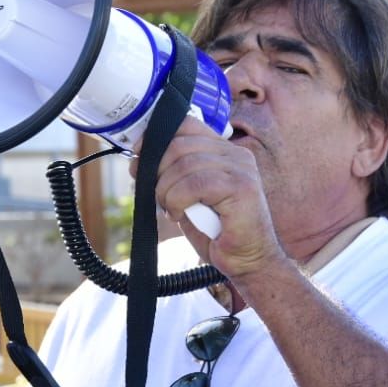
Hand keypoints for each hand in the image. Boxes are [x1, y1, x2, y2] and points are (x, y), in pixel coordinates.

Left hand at [140, 116, 285, 280]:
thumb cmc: (218, 234)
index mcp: (225, 151)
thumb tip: (138, 160)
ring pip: (184, 165)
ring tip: (172, 210)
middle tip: (157, 196)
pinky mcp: (241, 188)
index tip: (139, 156)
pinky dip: (178, 200)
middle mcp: (236, 155)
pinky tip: (180, 215)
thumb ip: (172, 176)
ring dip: (167, 191)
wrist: (249, 261)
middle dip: (157, 170)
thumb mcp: (188, 198)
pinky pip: (195, 184)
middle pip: (180, 144)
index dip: (157, 137)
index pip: (187, 125)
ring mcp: (241, 170)